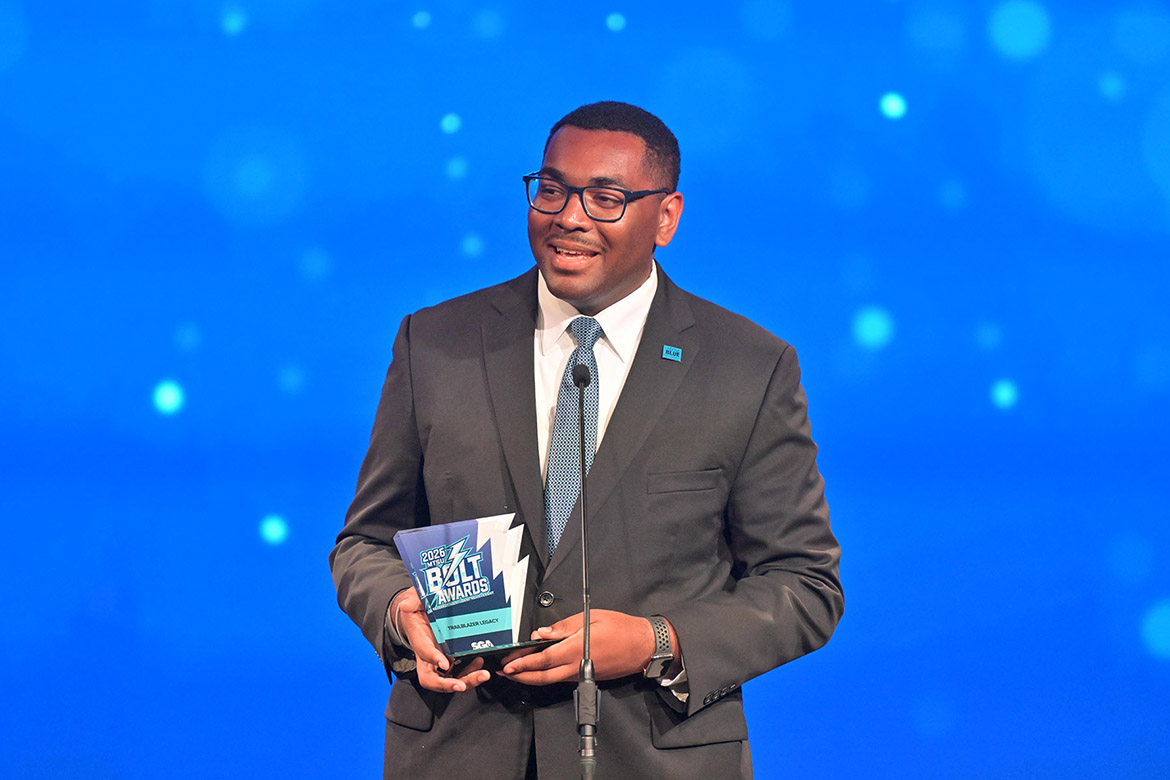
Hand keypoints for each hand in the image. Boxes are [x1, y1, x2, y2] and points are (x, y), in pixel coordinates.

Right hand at [391, 588, 490, 692]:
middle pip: (433, 679)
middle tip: (463, 684)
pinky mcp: (451, 659)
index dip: (432, 658)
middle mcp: (428, 656)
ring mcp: (440, 660)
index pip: (423, 652)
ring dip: (466, 680)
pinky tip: (480, 663)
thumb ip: (411, 600)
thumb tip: (405, 605)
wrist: (420, 614)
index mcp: (419, 640)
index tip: (444, 662)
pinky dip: (471, 671)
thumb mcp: (412, 600)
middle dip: (448, 684)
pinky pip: (460, 671)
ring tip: (482, 674)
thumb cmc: (417, 609)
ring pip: (449, 679)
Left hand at [498, 609, 659, 685]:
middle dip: (521, 675)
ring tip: (517, 673)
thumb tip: (543, 632)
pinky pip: (561, 679)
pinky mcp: (586, 676)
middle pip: (542, 676)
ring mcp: (581, 673)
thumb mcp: (592, 618)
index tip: (509, 664)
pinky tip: (539, 671)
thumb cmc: (622, 629)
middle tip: (505, 673)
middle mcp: (577, 665)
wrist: (643, 646)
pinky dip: (546, 676)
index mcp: (576, 649)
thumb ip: (565, 626)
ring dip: (531, 678)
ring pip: (550, 680)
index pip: (543, 658)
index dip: (523, 662)